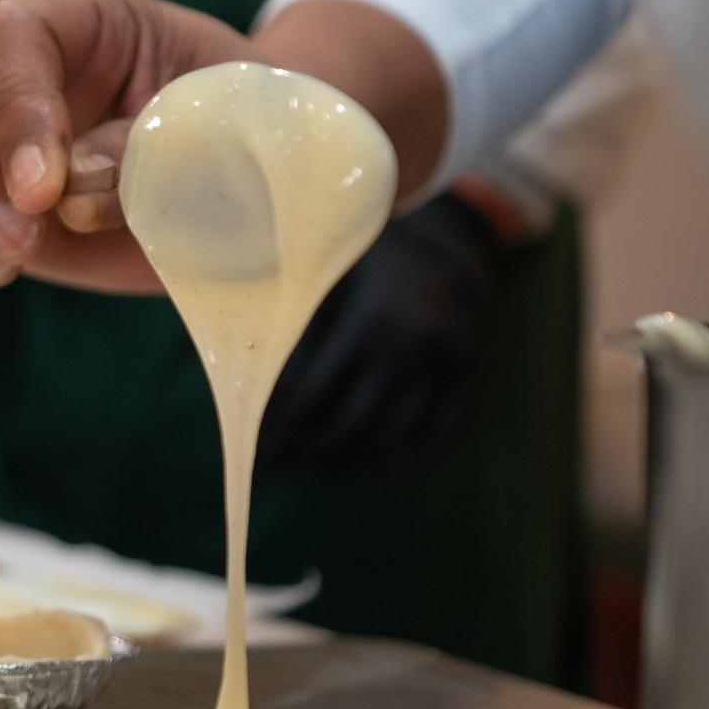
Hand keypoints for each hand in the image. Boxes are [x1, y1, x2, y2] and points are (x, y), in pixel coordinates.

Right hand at [0, 0, 261, 291]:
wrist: (231, 183)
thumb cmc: (233, 143)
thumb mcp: (222, 136)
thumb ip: (148, 150)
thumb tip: (68, 184)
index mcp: (83, 15)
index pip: (8, 38)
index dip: (12, 115)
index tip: (41, 196)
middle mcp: (5, 49)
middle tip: (17, 245)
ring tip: (1, 265)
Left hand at [258, 193, 508, 466]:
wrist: (454, 246)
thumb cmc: (376, 260)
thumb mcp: (333, 272)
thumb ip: (295, 314)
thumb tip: (241, 364)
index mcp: (369, 320)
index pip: (312, 391)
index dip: (280, 421)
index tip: (257, 437)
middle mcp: (406, 349)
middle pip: (347, 424)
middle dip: (307, 447)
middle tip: (279, 458)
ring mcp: (441, 368)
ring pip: (389, 435)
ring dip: (351, 455)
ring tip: (314, 457)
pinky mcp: (467, 379)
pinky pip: (438, 432)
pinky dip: (410, 452)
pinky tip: (381, 462)